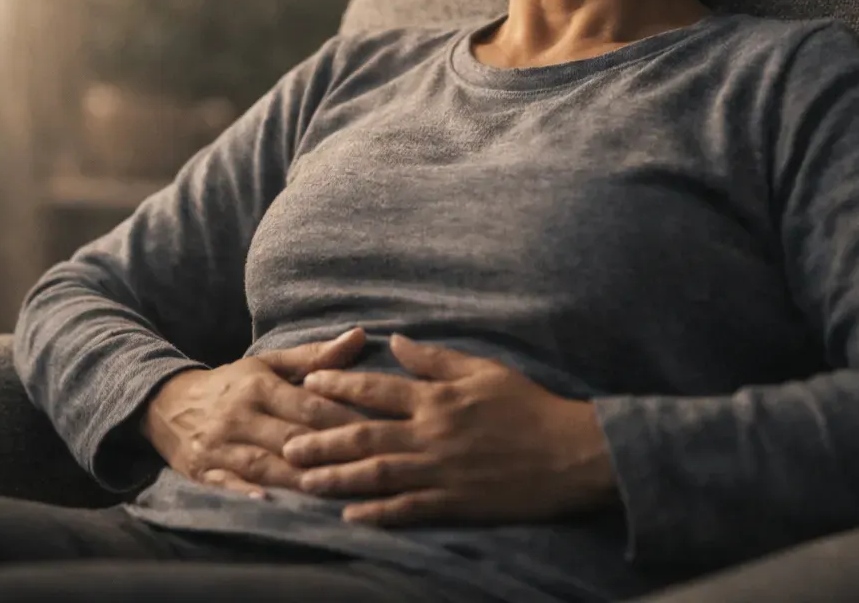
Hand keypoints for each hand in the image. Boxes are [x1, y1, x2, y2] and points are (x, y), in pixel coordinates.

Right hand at [138, 327, 370, 497]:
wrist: (166, 404)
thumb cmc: (232, 385)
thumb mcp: (268, 364)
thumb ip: (315, 356)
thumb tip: (361, 335)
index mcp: (257, 386)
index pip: (307, 405)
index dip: (342, 420)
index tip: (378, 433)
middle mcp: (238, 415)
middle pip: (290, 438)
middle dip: (328, 454)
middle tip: (368, 468)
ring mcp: (218, 446)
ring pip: (263, 464)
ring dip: (297, 479)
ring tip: (333, 491)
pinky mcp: (202, 472)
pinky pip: (226, 484)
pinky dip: (246, 493)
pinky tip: (269, 502)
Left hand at [282, 333, 615, 525]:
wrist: (571, 454)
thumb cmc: (529, 407)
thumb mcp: (483, 370)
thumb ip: (436, 359)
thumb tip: (396, 341)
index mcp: (437, 398)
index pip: (376, 389)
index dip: (339, 385)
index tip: (308, 382)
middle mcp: (432, 434)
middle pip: (364, 435)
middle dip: (322, 438)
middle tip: (287, 443)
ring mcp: (441, 472)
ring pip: (377, 475)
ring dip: (337, 478)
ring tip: (304, 480)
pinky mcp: (455, 503)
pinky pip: (408, 510)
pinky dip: (377, 513)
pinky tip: (350, 517)